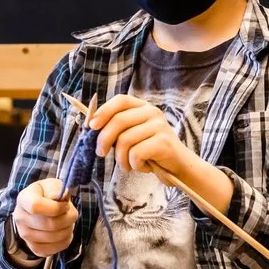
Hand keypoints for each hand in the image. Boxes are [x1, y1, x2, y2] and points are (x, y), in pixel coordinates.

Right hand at [11, 176, 76, 258]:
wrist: (39, 210)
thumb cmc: (47, 195)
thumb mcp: (52, 185)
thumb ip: (57, 188)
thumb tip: (59, 195)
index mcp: (23, 199)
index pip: (36, 206)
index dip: (56, 207)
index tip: (65, 205)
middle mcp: (20, 218)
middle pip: (49, 224)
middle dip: (68, 219)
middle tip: (71, 214)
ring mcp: (25, 235)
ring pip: (54, 237)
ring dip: (68, 229)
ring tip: (67, 222)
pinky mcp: (34, 247)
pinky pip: (54, 248)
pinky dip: (65, 241)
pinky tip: (63, 232)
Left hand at [85, 93, 204, 180]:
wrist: (178, 167)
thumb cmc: (150, 153)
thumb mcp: (132, 136)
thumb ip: (115, 129)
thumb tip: (90, 126)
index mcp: (143, 107)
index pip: (120, 100)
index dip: (103, 112)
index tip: (92, 127)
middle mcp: (152, 112)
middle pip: (118, 121)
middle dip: (104, 140)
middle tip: (101, 154)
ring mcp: (160, 126)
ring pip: (125, 141)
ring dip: (121, 159)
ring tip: (128, 165)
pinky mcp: (164, 142)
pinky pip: (136, 154)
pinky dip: (135, 165)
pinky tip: (143, 167)